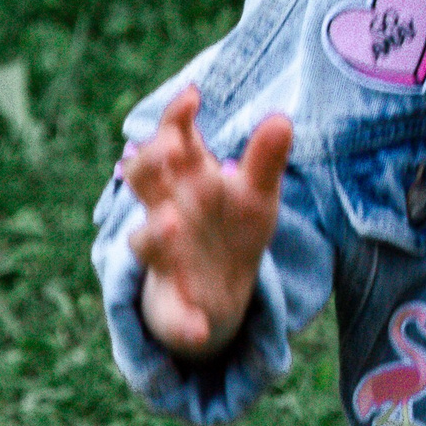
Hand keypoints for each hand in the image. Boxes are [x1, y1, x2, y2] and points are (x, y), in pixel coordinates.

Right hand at [124, 85, 291, 358]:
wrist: (220, 292)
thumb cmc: (232, 227)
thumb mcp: (257, 195)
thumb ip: (265, 160)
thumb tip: (281, 118)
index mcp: (188, 181)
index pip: (172, 141)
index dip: (176, 118)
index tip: (193, 95)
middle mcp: (167, 213)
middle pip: (144, 181)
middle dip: (149, 164)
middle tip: (169, 149)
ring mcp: (165, 260)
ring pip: (145, 243)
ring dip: (155, 233)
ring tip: (172, 222)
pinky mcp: (173, 308)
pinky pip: (174, 318)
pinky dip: (185, 324)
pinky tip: (200, 330)